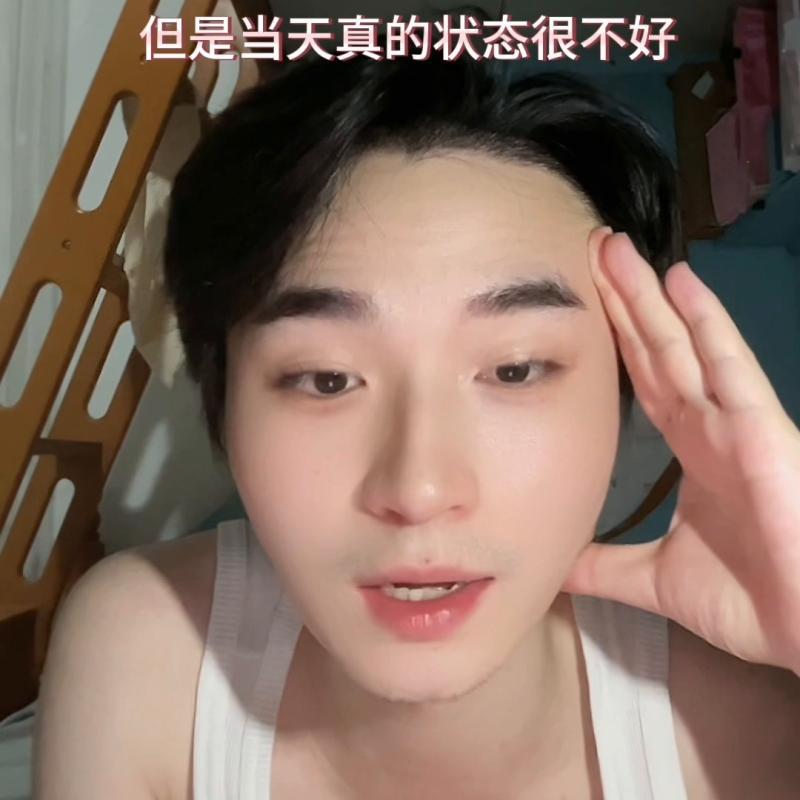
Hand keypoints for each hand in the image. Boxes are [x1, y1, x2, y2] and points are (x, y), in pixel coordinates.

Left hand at [562, 226, 799, 675]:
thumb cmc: (753, 599)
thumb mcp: (655, 578)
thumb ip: (604, 565)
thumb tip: (554, 564)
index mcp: (689, 448)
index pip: (641, 379)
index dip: (614, 338)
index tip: (583, 299)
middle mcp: (708, 424)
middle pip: (654, 349)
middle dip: (622, 300)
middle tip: (591, 249)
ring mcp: (736, 422)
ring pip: (684, 346)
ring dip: (651, 297)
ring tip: (617, 250)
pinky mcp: (762, 431)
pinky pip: (728, 368)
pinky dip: (707, 325)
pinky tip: (683, 283)